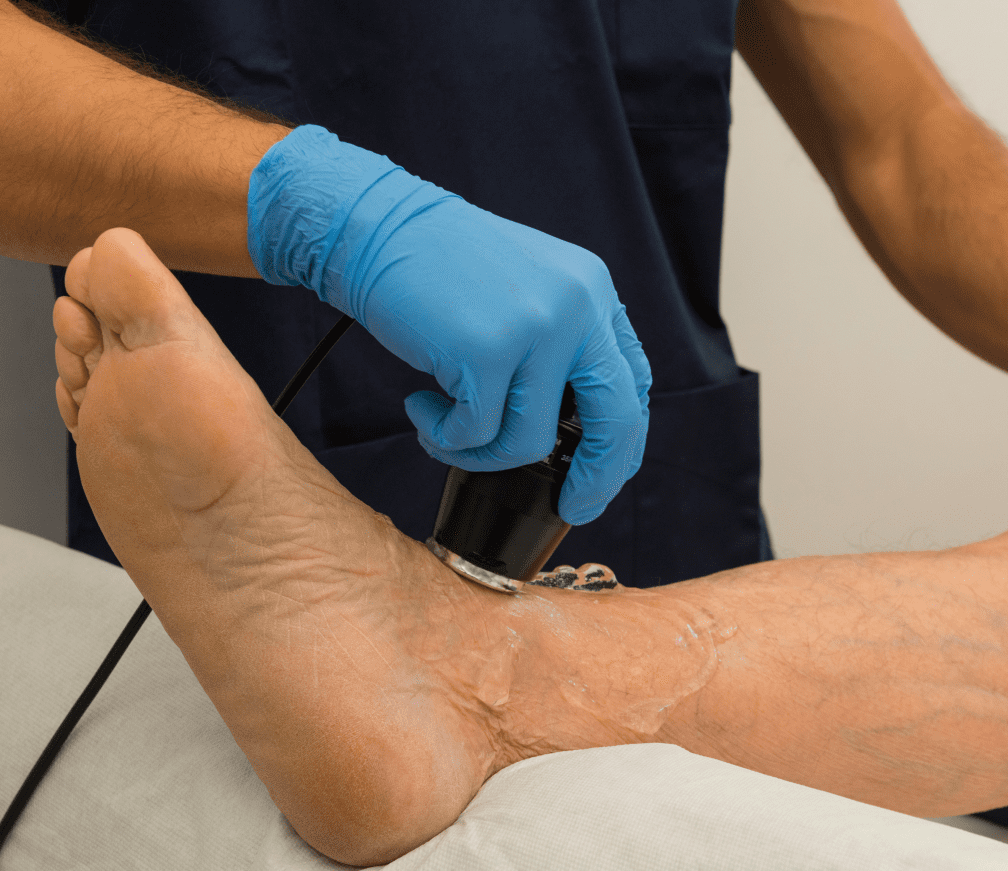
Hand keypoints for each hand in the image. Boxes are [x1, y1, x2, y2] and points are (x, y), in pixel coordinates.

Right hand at [245, 126, 650, 524]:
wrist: (375, 225)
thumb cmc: (440, 267)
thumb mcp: (527, 290)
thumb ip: (561, 344)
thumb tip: (575, 430)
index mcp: (593, 291)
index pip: (632, 383)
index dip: (620, 439)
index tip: (599, 472)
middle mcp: (577, 306)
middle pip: (616, 420)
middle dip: (599, 478)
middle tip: (574, 507)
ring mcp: (536, 329)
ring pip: (531, 441)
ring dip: (482, 455)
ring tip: (443, 432)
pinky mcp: (487, 351)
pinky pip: (477, 434)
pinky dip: (445, 438)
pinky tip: (421, 408)